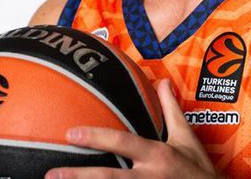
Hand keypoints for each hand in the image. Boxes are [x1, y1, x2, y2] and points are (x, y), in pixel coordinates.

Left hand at [44, 79, 220, 178]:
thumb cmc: (200, 172)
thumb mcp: (188, 139)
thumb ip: (171, 110)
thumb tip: (161, 81)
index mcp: (158, 156)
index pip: (123, 143)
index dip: (97, 137)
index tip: (70, 133)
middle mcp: (150, 178)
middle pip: (109, 178)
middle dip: (79, 177)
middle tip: (51, 174)